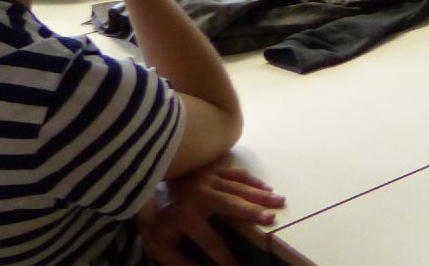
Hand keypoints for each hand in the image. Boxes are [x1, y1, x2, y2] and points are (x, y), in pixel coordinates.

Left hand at [139, 164, 285, 265]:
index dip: (225, 256)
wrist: (148, 186)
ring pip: (238, 187)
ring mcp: (208, 180)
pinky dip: (253, 182)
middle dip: (252, 212)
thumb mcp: (161, 246)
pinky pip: (237, 175)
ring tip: (280, 201)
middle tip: (272, 219)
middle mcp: (200, 195)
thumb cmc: (158, 220)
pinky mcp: (214, 171)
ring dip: (260, 196)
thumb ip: (181, 261)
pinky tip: (267, 188)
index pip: (210, 240)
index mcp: (186, 216)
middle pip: (230, 205)